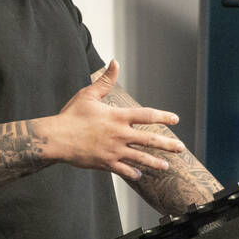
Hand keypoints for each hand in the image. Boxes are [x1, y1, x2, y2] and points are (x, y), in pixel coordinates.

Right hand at [37, 60, 185, 180]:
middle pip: (150, 140)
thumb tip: (115, 62)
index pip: (147, 115)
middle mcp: (120, 134)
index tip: (175, 119)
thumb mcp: (88, 94)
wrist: (57, 138)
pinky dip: (132, 173)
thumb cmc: (71, 115)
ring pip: (140, 158)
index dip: (163, 116)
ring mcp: (114, 150)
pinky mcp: (105, 163)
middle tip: (180, 148)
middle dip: (167, 144)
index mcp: (118, 116)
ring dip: (155, 162)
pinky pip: (123, 170)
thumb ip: (105, 80)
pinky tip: (138, 175)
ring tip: (166, 166)